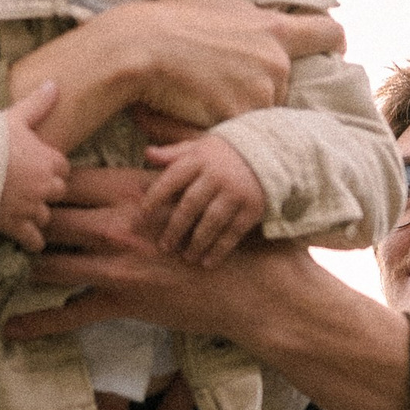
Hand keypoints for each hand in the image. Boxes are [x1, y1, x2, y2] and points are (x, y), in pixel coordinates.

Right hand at [0, 82, 68, 250]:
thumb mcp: (13, 117)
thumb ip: (37, 104)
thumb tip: (54, 84)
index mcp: (49, 160)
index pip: (63, 169)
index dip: (50, 169)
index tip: (35, 168)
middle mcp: (45, 186)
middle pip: (58, 193)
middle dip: (45, 192)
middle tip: (27, 188)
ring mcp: (30, 208)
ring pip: (46, 217)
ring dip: (36, 215)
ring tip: (21, 210)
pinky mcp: (15, 225)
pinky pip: (34, 241)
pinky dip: (31, 241)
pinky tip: (25, 237)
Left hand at [5, 169, 291, 344]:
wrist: (255, 288)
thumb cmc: (227, 230)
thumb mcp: (202, 181)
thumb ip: (168, 147)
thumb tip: (143, 117)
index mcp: (134, 190)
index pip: (70, 179)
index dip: (37, 179)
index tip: (12, 179)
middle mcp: (118, 224)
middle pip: (49, 216)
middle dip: (18, 218)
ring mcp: (116, 265)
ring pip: (49, 262)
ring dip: (20, 262)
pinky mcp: (122, 302)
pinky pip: (69, 315)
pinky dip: (37, 322)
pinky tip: (10, 328)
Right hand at [124, 0, 343, 128]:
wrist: (137, 48)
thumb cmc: (172, 14)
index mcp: (276, 30)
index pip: (328, 35)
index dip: (333, 43)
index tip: (329, 50)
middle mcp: (276, 63)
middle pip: (286, 83)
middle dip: (263, 84)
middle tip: (227, 78)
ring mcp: (259, 94)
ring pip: (263, 109)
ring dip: (243, 107)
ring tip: (209, 94)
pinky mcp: (237, 119)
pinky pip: (240, 130)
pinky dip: (224, 124)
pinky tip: (200, 111)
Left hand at [139, 133, 266, 266]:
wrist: (269, 153)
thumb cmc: (222, 154)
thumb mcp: (198, 147)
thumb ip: (173, 153)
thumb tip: (147, 154)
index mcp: (199, 159)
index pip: (172, 179)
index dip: (155, 197)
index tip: (141, 215)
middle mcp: (217, 175)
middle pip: (191, 204)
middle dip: (175, 227)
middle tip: (163, 246)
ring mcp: (236, 192)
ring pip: (212, 221)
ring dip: (197, 242)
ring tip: (186, 257)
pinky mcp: (252, 208)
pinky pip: (233, 232)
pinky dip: (220, 249)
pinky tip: (207, 262)